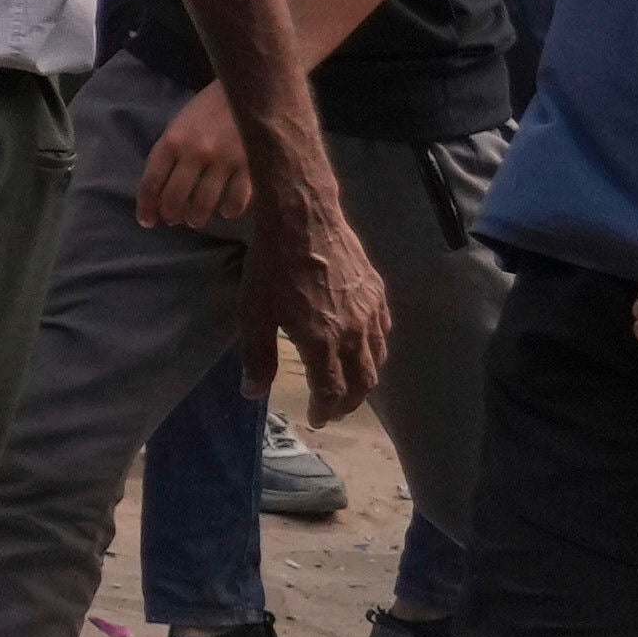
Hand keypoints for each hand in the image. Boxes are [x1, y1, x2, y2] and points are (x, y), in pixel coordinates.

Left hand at [129, 92, 254, 236]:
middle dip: (171, 215)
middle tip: (174, 219)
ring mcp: (224, 160)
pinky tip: (226, 211)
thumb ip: (169, 154)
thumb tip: (159, 190)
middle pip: (175, 198)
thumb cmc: (207, 110)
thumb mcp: (179, 126)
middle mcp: (195, 152)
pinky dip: (229, 211)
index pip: (151, 182)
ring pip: (204, 204)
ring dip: (196, 217)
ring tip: (196, 219)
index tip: (147, 221)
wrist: (247, 90)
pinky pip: (236, 199)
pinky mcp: (250, 165)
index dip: (146, 207)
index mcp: (172, 141)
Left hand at [259, 191, 398, 420]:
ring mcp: (371, 311)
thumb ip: (256, 356)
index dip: (325, 409)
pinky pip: (384, 332)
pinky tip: (362, 349)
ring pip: (378, 358)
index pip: (332, 390)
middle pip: (362, 381)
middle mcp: (354, 331)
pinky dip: (375, 350)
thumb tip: (253, 393)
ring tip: (347, 386)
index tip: (316, 418)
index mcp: (322, 340)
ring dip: (364, 379)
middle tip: (332, 409)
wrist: (304, 218)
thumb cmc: (272, 265)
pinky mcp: (378, 292)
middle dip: (348, 402)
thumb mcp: (254, 313)